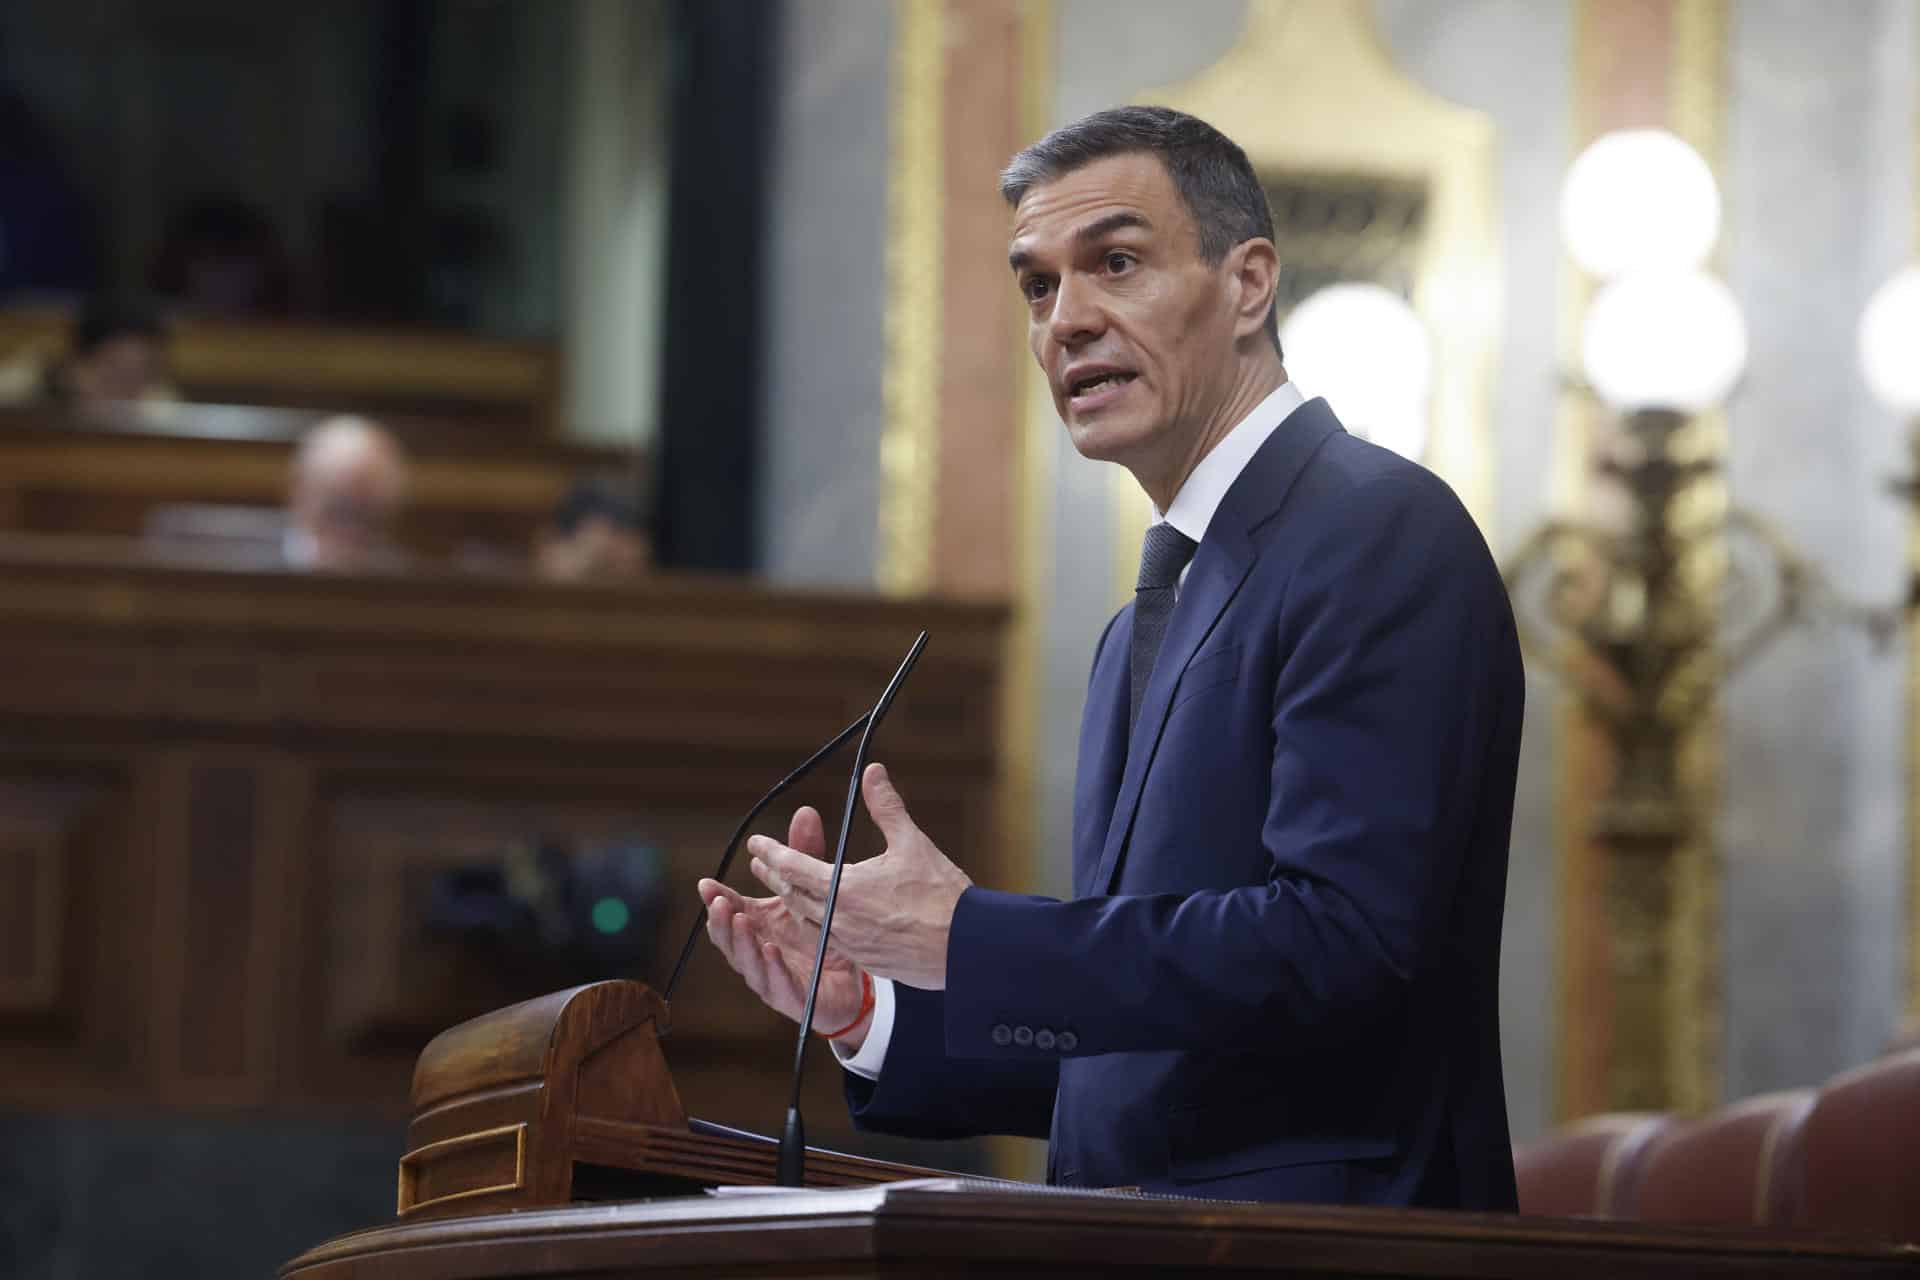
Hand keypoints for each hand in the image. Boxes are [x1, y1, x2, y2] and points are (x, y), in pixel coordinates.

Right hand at [698, 804, 872, 1047]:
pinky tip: (770, 950)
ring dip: (741, 942)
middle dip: (721, 919)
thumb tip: (805, 811)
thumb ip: (806, 854)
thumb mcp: (815, 890)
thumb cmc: (823, 936)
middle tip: (719, 902)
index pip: (730, 910)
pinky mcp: (793, 999)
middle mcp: (759, 951)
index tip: (706, 883)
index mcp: (760, 925)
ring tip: (741, 920)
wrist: (853, 984)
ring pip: (747, 963)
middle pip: (730, 937)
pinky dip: (772, 968)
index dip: (716, 898)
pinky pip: (778, 985)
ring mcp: (772, 977)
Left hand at [748, 762, 969, 989]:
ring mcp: (849, 945)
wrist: (966, 947)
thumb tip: (873, 771)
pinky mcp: (864, 962)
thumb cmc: (942, 894)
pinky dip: (816, 927)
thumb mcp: (913, 843)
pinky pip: (827, 943)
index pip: (793, 867)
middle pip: (793, 896)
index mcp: (845, 888)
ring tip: (786, 890)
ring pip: (807, 923)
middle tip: (760, 864)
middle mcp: (839, 920)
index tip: (756, 843)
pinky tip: (821, 921)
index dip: (771, 852)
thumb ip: (886, 806)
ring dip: (793, 903)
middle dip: (775, 877)